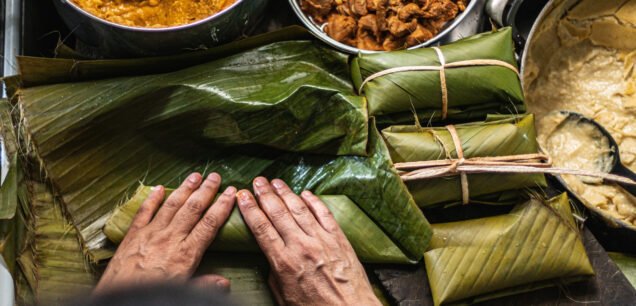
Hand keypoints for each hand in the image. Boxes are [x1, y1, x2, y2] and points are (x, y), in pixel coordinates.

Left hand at [94, 173, 236, 293]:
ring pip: (172, 205)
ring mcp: (151, 234)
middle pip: (193, 209)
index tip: (231, 193)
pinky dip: (152, 199)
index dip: (222, 207)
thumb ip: (204, 284)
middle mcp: (170, 238)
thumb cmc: (153, 294)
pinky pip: (144, 212)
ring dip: (185, 189)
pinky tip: (159, 188)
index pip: (209, 224)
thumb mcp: (183, 290)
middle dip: (206, 191)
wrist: (121, 299)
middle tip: (215, 176)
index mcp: (186, 253)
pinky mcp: (133, 235)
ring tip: (195, 176)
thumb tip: (225, 283)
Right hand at [237, 177, 380, 305]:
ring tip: (276, 182)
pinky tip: (305, 193)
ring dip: (286, 193)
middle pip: (278, 213)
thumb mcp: (284, 297)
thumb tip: (271, 257)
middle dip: (265, 194)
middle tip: (257, 181)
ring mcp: (322, 240)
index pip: (262, 228)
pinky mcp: (339, 239)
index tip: (242, 196)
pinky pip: (324, 214)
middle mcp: (302, 246)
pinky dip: (313, 201)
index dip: (250, 209)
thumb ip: (274, 274)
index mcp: (284, 262)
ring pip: (299, 209)